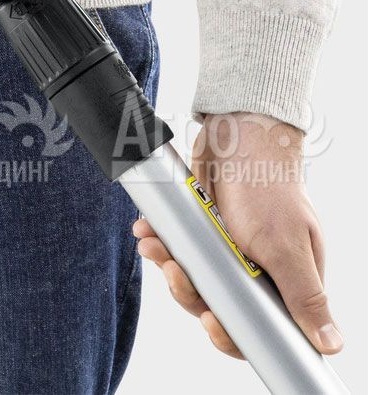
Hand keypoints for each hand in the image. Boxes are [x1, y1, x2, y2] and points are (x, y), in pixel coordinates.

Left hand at [133, 113, 341, 358]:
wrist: (239, 134)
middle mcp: (258, 269)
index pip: (262, 327)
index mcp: (287, 281)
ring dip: (170, 265)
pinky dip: (162, 241)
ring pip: (194, 276)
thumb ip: (304, 296)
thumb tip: (331, 345)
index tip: (211, 324)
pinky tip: (148, 232)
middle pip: (220, 304)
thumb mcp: (286, 246)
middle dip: (192, 294)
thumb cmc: (268, 188)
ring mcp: (228, 248)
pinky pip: (179, 246)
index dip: (234, 334)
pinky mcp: (203, 228)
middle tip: (176, 275)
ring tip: (153, 247)